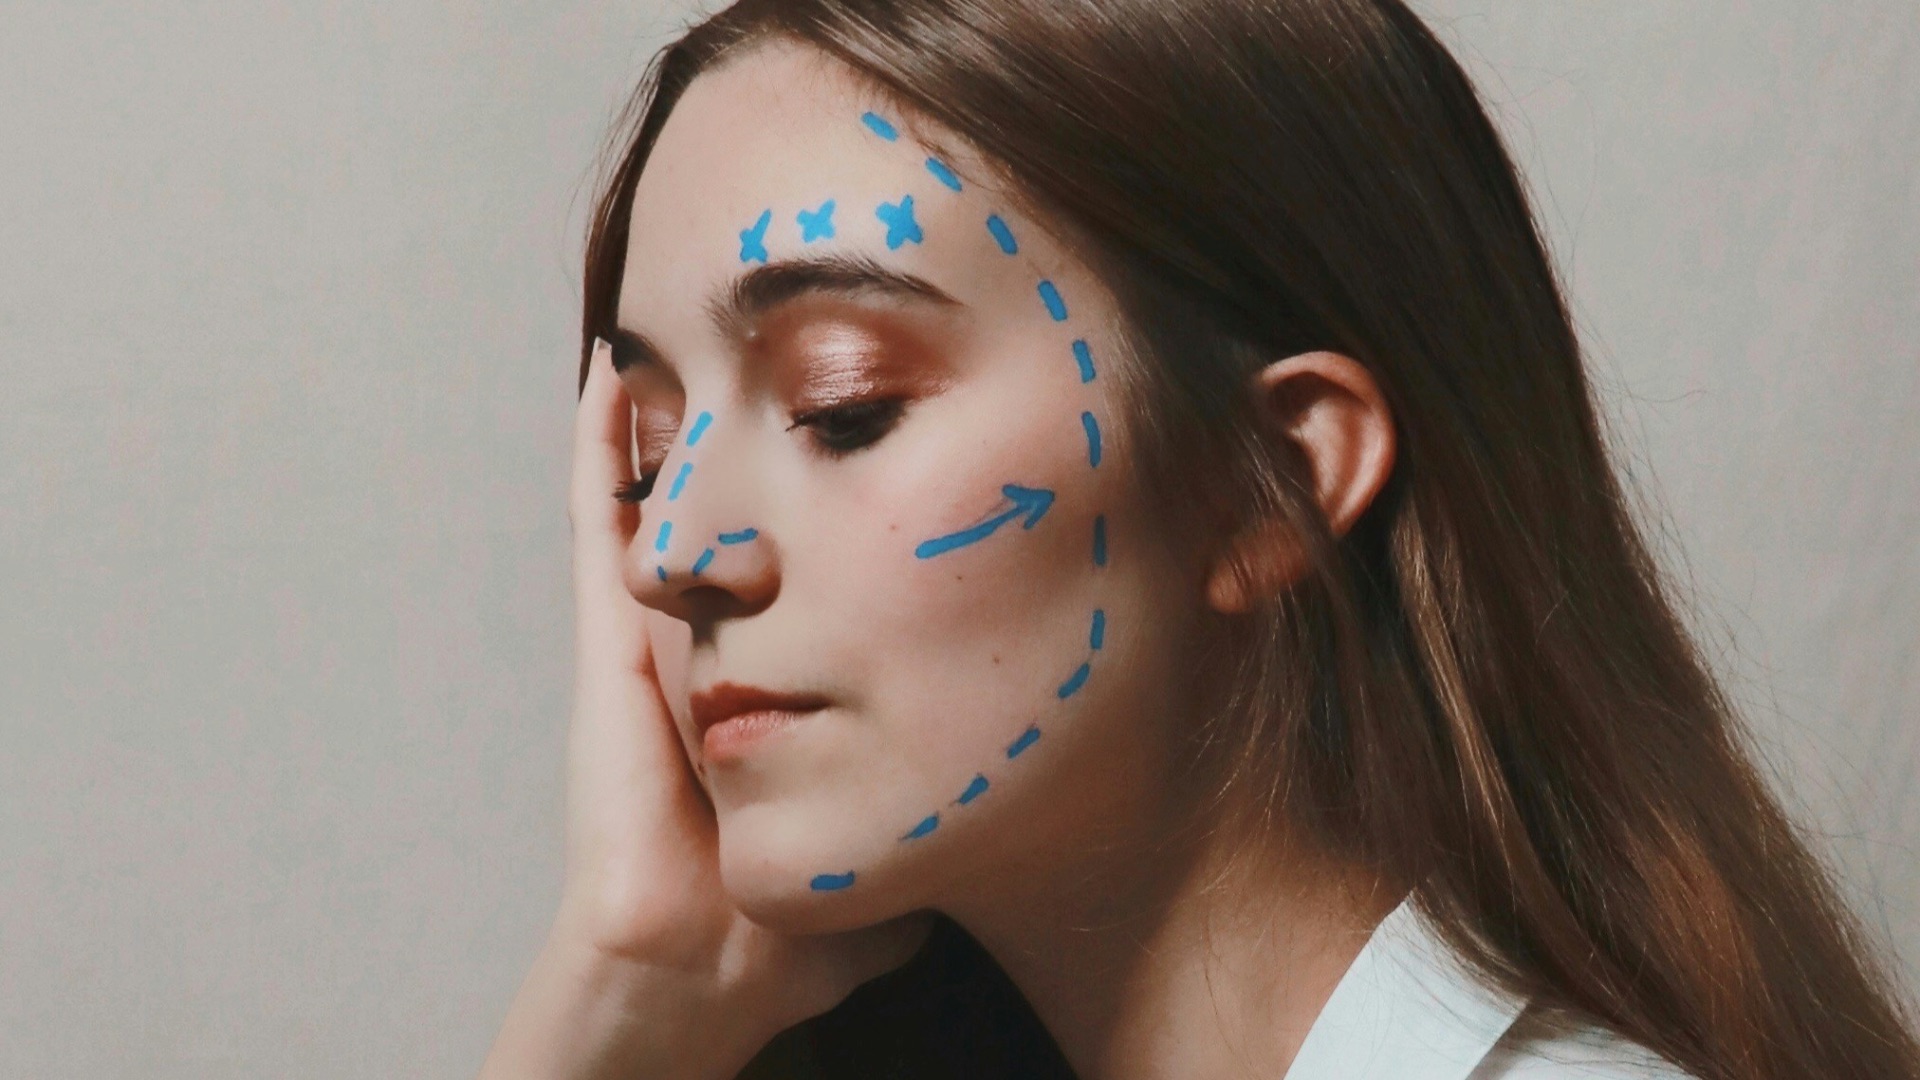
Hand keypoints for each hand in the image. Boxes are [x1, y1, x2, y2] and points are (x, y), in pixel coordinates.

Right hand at [478, 338, 928, 1078]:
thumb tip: (1013, 799)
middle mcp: (719, 640)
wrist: (704, 961)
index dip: (846, 502)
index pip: (813, 567)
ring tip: (704, 327)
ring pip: (669, 495)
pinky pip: (597, 520)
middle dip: (762, 431)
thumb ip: (953, 809)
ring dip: (677, 415)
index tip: (895, 436)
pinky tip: (611, 370)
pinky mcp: (609, 636)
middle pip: (743, 509)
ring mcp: (658, 631)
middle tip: (792, 340)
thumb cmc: (798, 925)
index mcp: (785, 674)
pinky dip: (599, 445)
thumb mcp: (901, 843)